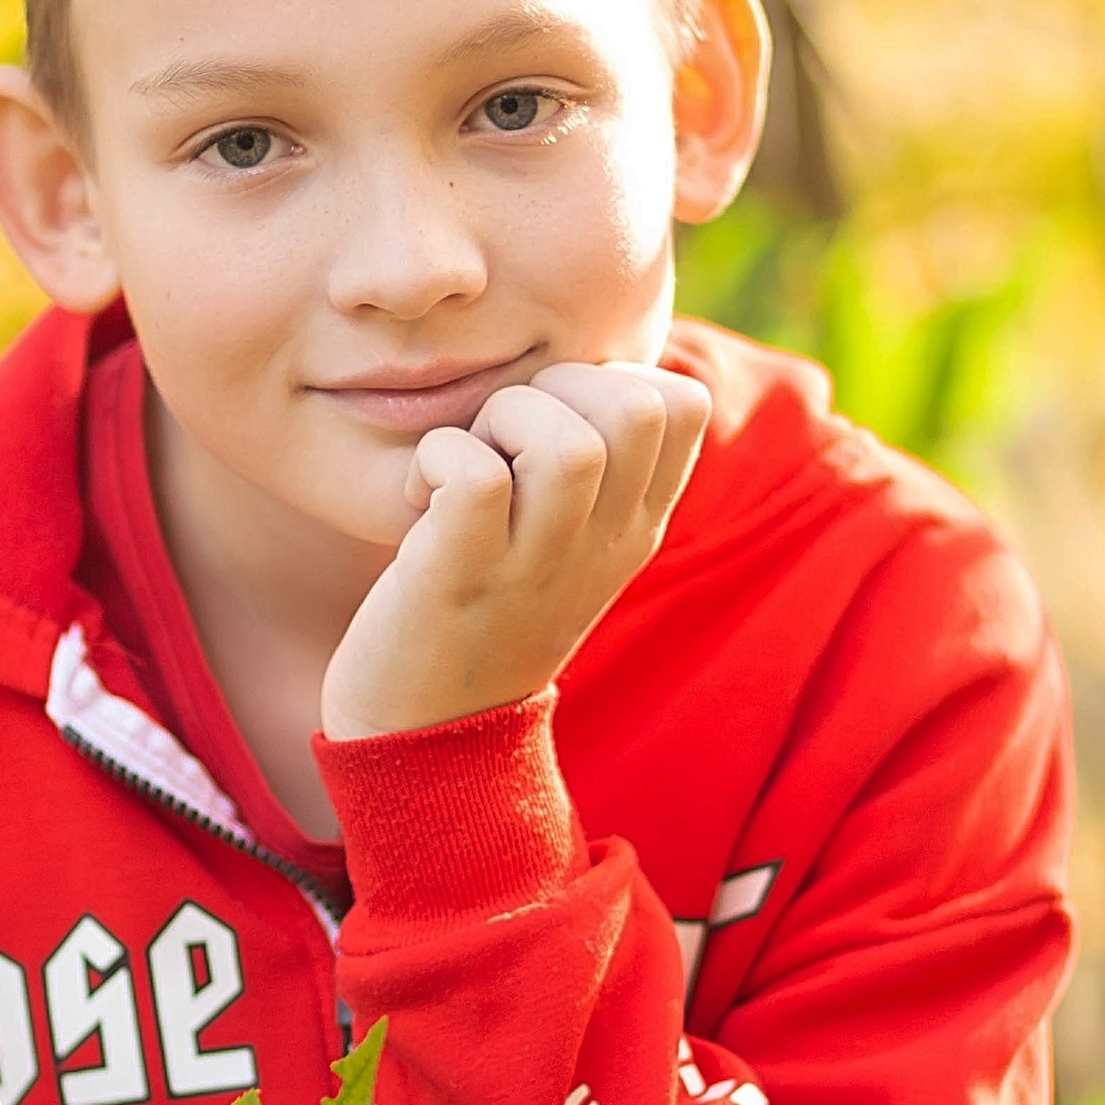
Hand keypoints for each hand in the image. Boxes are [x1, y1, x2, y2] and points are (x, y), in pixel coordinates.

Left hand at [321, 360, 709, 743]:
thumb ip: (593, 463)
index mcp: (635, 526)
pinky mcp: (461, 578)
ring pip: (568, 443)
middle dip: (557, 386)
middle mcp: (603, 544)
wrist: (425, 738)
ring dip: (499, 421)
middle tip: (502, 440)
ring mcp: (536, 565)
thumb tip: (589, 365)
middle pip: (638, 405)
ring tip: (463, 467)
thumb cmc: (483, 610)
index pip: (685, 402)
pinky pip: (475, 478)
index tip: (554, 421)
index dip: (613, 376)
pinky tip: (419, 499)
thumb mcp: (566, 540)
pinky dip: (437, 460)